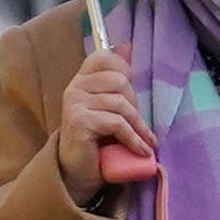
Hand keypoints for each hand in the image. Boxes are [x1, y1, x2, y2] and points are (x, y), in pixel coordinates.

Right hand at [56, 46, 156, 191]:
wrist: (77, 174)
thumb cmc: (96, 141)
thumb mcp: (108, 107)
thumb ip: (116, 79)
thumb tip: (127, 45)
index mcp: (81, 81)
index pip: (102, 57)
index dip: (122, 68)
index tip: (131, 90)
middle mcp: (74, 88)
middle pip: (119, 81)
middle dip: (135, 104)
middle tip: (139, 124)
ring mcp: (75, 104)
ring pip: (120, 104)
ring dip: (139, 126)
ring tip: (146, 141)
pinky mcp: (79, 122)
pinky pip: (116, 123)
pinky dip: (134, 138)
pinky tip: (141, 150)